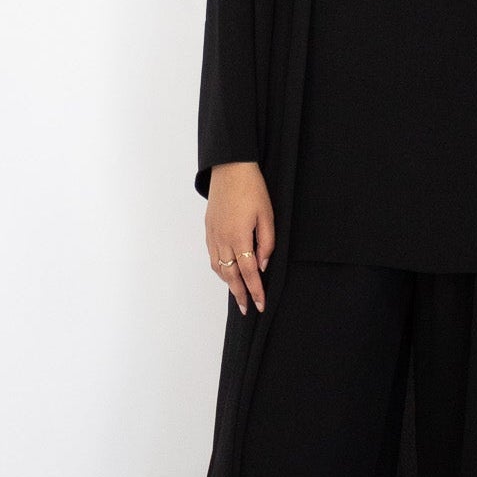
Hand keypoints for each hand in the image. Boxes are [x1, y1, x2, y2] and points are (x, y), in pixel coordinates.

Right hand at [206, 162, 274, 314]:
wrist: (230, 168)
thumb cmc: (252, 189)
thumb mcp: (267, 215)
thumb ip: (266, 242)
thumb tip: (262, 265)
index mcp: (239, 237)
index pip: (248, 273)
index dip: (255, 290)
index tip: (260, 304)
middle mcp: (222, 240)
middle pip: (231, 275)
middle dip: (240, 294)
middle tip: (246, 308)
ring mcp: (213, 235)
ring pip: (219, 267)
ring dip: (228, 283)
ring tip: (238, 294)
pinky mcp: (208, 229)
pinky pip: (212, 256)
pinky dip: (219, 269)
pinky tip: (226, 272)